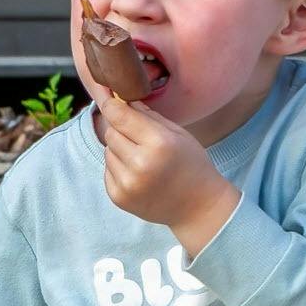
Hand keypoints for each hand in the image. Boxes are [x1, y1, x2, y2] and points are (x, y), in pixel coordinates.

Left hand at [95, 93, 238, 252]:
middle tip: (140, 137)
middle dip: (121, 129)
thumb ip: (149, 116)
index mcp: (159, 144)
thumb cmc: (192, 165)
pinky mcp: (118, 197)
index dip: (112, 105)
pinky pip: (107, 170)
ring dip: (120, 150)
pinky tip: (138, 174)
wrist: (198, 207)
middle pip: (111, 132)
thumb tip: (121, 100)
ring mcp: (127, 183)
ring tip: (142, 160)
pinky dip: (118, 168)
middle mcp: (140, 164)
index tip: (110, 99)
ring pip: (107, 151)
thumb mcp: (179, 134)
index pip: (120, 116)